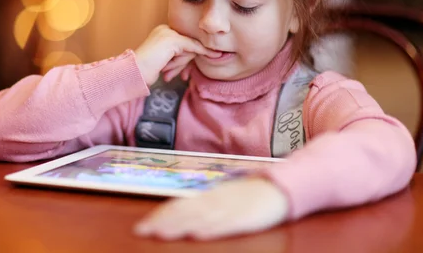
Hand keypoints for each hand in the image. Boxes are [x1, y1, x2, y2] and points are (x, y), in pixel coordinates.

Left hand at [134, 25, 220, 85]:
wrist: (137, 72)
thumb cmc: (152, 55)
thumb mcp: (174, 43)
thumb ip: (192, 44)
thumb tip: (209, 50)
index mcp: (167, 29)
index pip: (190, 38)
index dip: (199, 48)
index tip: (214, 54)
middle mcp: (167, 37)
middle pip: (187, 49)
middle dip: (181, 60)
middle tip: (170, 65)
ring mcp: (165, 50)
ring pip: (183, 59)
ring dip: (177, 67)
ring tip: (166, 71)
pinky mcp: (164, 61)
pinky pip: (177, 65)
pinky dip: (174, 71)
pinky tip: (167, 76)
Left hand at [134, 177, 288, 240]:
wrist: (280, 187)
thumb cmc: (250, 195)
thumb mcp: (224, 197)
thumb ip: (203, 205)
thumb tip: (179, 214)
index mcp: (209, 195)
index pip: (179, 204)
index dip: (160, 214)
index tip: (142, 225)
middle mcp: (216, 200)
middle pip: (184, 211)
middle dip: (162, 222)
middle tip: (141, 231)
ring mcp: (230, 208)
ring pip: (199, 218)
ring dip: (179, 226)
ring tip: (160, 234)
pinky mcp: (246, 218)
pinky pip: (225, 224)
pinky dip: (210, 230)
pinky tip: (197, 235)